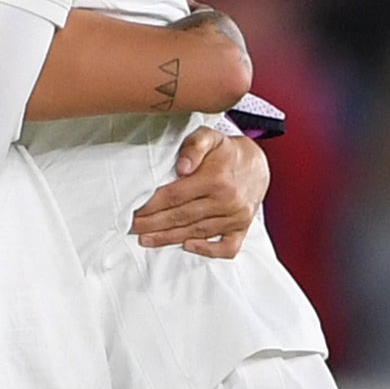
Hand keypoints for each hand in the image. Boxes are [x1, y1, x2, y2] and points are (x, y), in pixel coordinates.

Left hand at [130, 125, 267, 256]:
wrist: (257, 164)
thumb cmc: (226, 152)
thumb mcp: (209, 137)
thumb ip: (194, 147)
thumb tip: (181, 167)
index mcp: (217, 178)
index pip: (175, 196)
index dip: (152, 206)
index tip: (134, 211)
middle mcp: (228, 200)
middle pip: (182, 217)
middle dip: (153, 224)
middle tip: (132, 229)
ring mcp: (236, 217)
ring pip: (196, 232)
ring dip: (169, 238)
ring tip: (147, 239)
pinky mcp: (242, 228)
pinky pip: (226, 248)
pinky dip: (206, 251)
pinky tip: (186, 246)